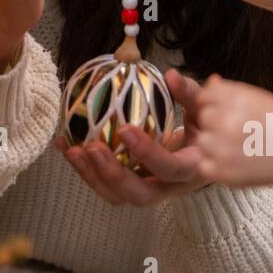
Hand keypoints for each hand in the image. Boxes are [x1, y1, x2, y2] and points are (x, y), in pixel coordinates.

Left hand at [54, 68, 212, 204]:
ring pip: (118, 196)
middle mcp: (170, 188)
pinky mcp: (132, 187)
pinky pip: (106, 185)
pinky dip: (84, 170)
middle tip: (91, 147)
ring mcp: (150, 190)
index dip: (148, 154)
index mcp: (191, 169)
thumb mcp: (206, 110)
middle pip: (140, 195)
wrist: (207, 153)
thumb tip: (171, 75)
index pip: (170, 169)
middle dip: (112, 174)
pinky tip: (65, 146)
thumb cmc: (206, 127)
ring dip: (92, 176)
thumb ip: (191, 95)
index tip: (125, 130)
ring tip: (71, 150)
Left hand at [193, 73, 272, 185]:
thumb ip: (229, 90)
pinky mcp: (222, 171)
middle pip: (203, 117)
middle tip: (235, 130)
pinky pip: (203, 164)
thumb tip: (211, 82)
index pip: (205, 96)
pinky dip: (214, 164)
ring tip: (236, 146)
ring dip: (213, 143)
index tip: (227, 112)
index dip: (214, 104)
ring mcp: (222, 148)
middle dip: (214, 122)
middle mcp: (226, 121)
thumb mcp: (256, 97)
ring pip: (201, 141)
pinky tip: (232, 160)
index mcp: (234, 98)